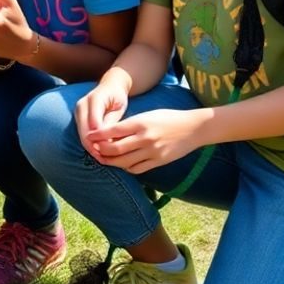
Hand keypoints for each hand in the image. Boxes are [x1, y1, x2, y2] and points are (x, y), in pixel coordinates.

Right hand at [74, 82, 128, 154]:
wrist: (109, 86)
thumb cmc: (117, 97)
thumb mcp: (118, 107)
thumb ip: (110, 122)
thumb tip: (106, 139)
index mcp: (94, 99)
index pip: (94, 122)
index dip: (100, 138)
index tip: (109, 150)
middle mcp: (82, 105)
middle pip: (84, 130)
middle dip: (92, 145)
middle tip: (104, 158)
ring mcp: (78, 111)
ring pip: (81, 133)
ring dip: (89, 146)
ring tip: (100, 158)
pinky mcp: (77, 116)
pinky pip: (81, 132)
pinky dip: (88, 143)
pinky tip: (96, 152)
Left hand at [83, 108, 207, 174]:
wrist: (194, 128)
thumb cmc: (168, 118)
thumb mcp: (147, 115)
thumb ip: (130, 124)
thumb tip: (109, 133)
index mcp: (141, 123)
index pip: (113, 130)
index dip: (98, 135)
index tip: (89, 136)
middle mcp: (145, 138)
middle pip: (116, 148)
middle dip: (101, 151)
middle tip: (93, 151)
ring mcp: (153, 151)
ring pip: (125, 162)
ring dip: (111, 162)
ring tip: (103, 160)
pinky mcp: (159, 161)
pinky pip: (138, 169)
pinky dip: (127, 168)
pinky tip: (122, 165)